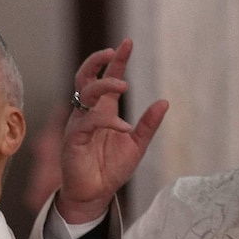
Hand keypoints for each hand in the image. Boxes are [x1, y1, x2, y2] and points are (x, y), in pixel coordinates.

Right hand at [55, 39, 169, 224]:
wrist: (95, 195)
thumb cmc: (110, 170)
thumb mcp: (137, 145)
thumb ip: (148, 125)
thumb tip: (164, 102)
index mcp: (104, 111)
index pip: (108, 78)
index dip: (117, 60)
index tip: (127, 43)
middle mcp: (89, 113)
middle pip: (87, 77)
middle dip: (98, 61)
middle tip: (114, 51)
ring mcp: (79, 124)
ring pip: (85, 94)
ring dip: (103, 84)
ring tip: (124, 84)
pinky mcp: (74, 139)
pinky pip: (89, 122)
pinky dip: (107, 121)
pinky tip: (124, 127)